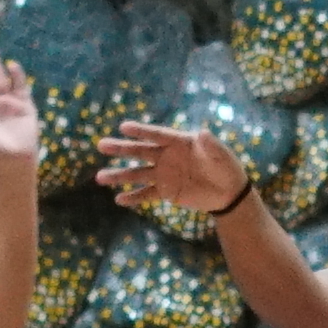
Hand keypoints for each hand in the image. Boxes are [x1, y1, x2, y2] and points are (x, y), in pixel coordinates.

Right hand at [93, 118, 248, 217]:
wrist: (228, 192)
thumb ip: (211, 145)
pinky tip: (118, 199)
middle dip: (121, 148)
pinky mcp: (166, 191)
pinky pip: (146, 194)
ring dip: (119, 175)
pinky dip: (133, 197)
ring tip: (99, 177)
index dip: (142, 131)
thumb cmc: (225, 167)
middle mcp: (166, 156)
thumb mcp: (222, 155)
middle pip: (141, 151)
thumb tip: (203, 132)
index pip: (157, 135)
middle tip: (101, 145)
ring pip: (138, 174)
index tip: (123, 127)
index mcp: (179, 142)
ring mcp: (164, 174)